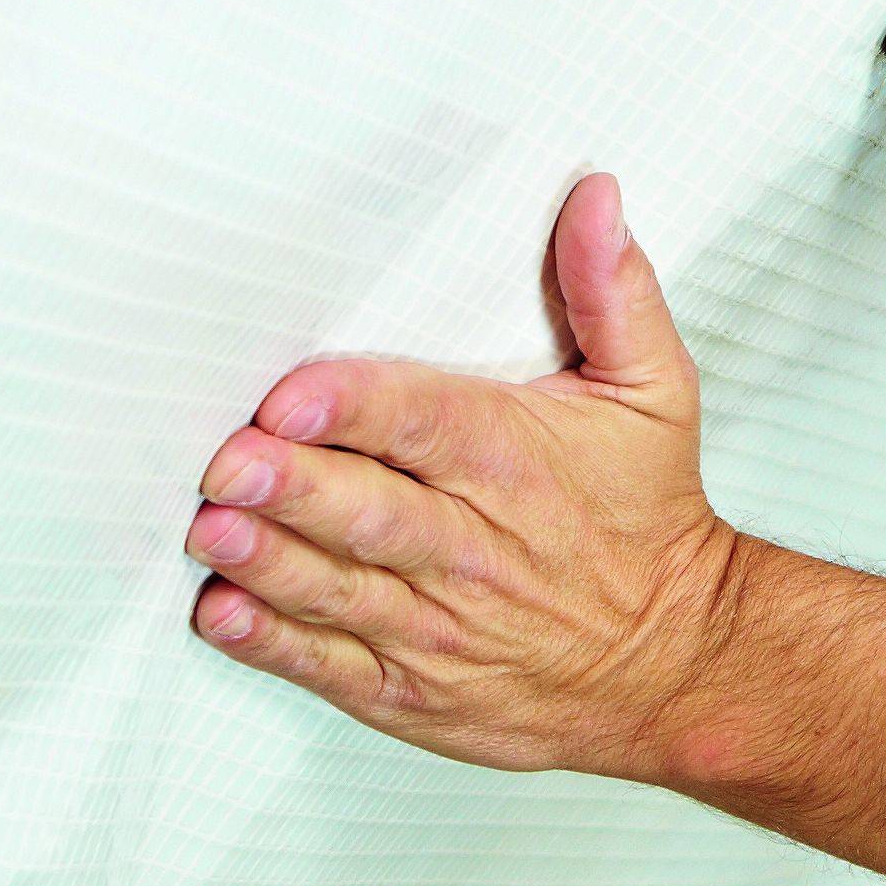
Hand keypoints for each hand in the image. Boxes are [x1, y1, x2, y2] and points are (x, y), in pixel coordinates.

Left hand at [183, 172, 740, 777]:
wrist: (675, 663)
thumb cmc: (646, 518)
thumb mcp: (655, 394)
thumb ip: (612, 292)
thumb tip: (595, 197)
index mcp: (512, 461)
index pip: (424, 423)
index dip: (353, 408)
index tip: (291, 396)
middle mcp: (471, 546)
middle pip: (368, 512)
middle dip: (292, 487)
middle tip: (225, 463)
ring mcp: (437, 625)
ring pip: (338, 588)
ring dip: (268, 561)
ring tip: (211, 532)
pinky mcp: (412, 688)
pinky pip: (332, 665)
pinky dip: (275, 643)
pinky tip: (225, 616)